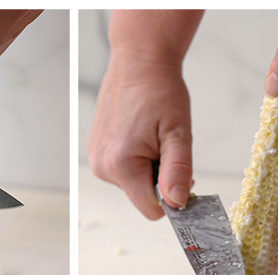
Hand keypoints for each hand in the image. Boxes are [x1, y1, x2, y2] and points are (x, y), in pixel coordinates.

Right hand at [87, 10, 201, 219]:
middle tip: (166, 145)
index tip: (182, 176)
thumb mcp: (178, 132)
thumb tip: (176, 202)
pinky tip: (139, 134)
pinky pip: (123, 170)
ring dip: (149, 167)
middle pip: (142, 196)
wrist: (138, 62)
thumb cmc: (159, 90)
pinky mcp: (96, 152)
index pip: (151, 210)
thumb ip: (178, 171)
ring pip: (134, 183)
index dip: (171, 198)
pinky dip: (136, 159)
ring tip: (151, 135)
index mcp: (120, 165)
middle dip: (160, 177)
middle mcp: (102, 166)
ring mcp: (96, 159)